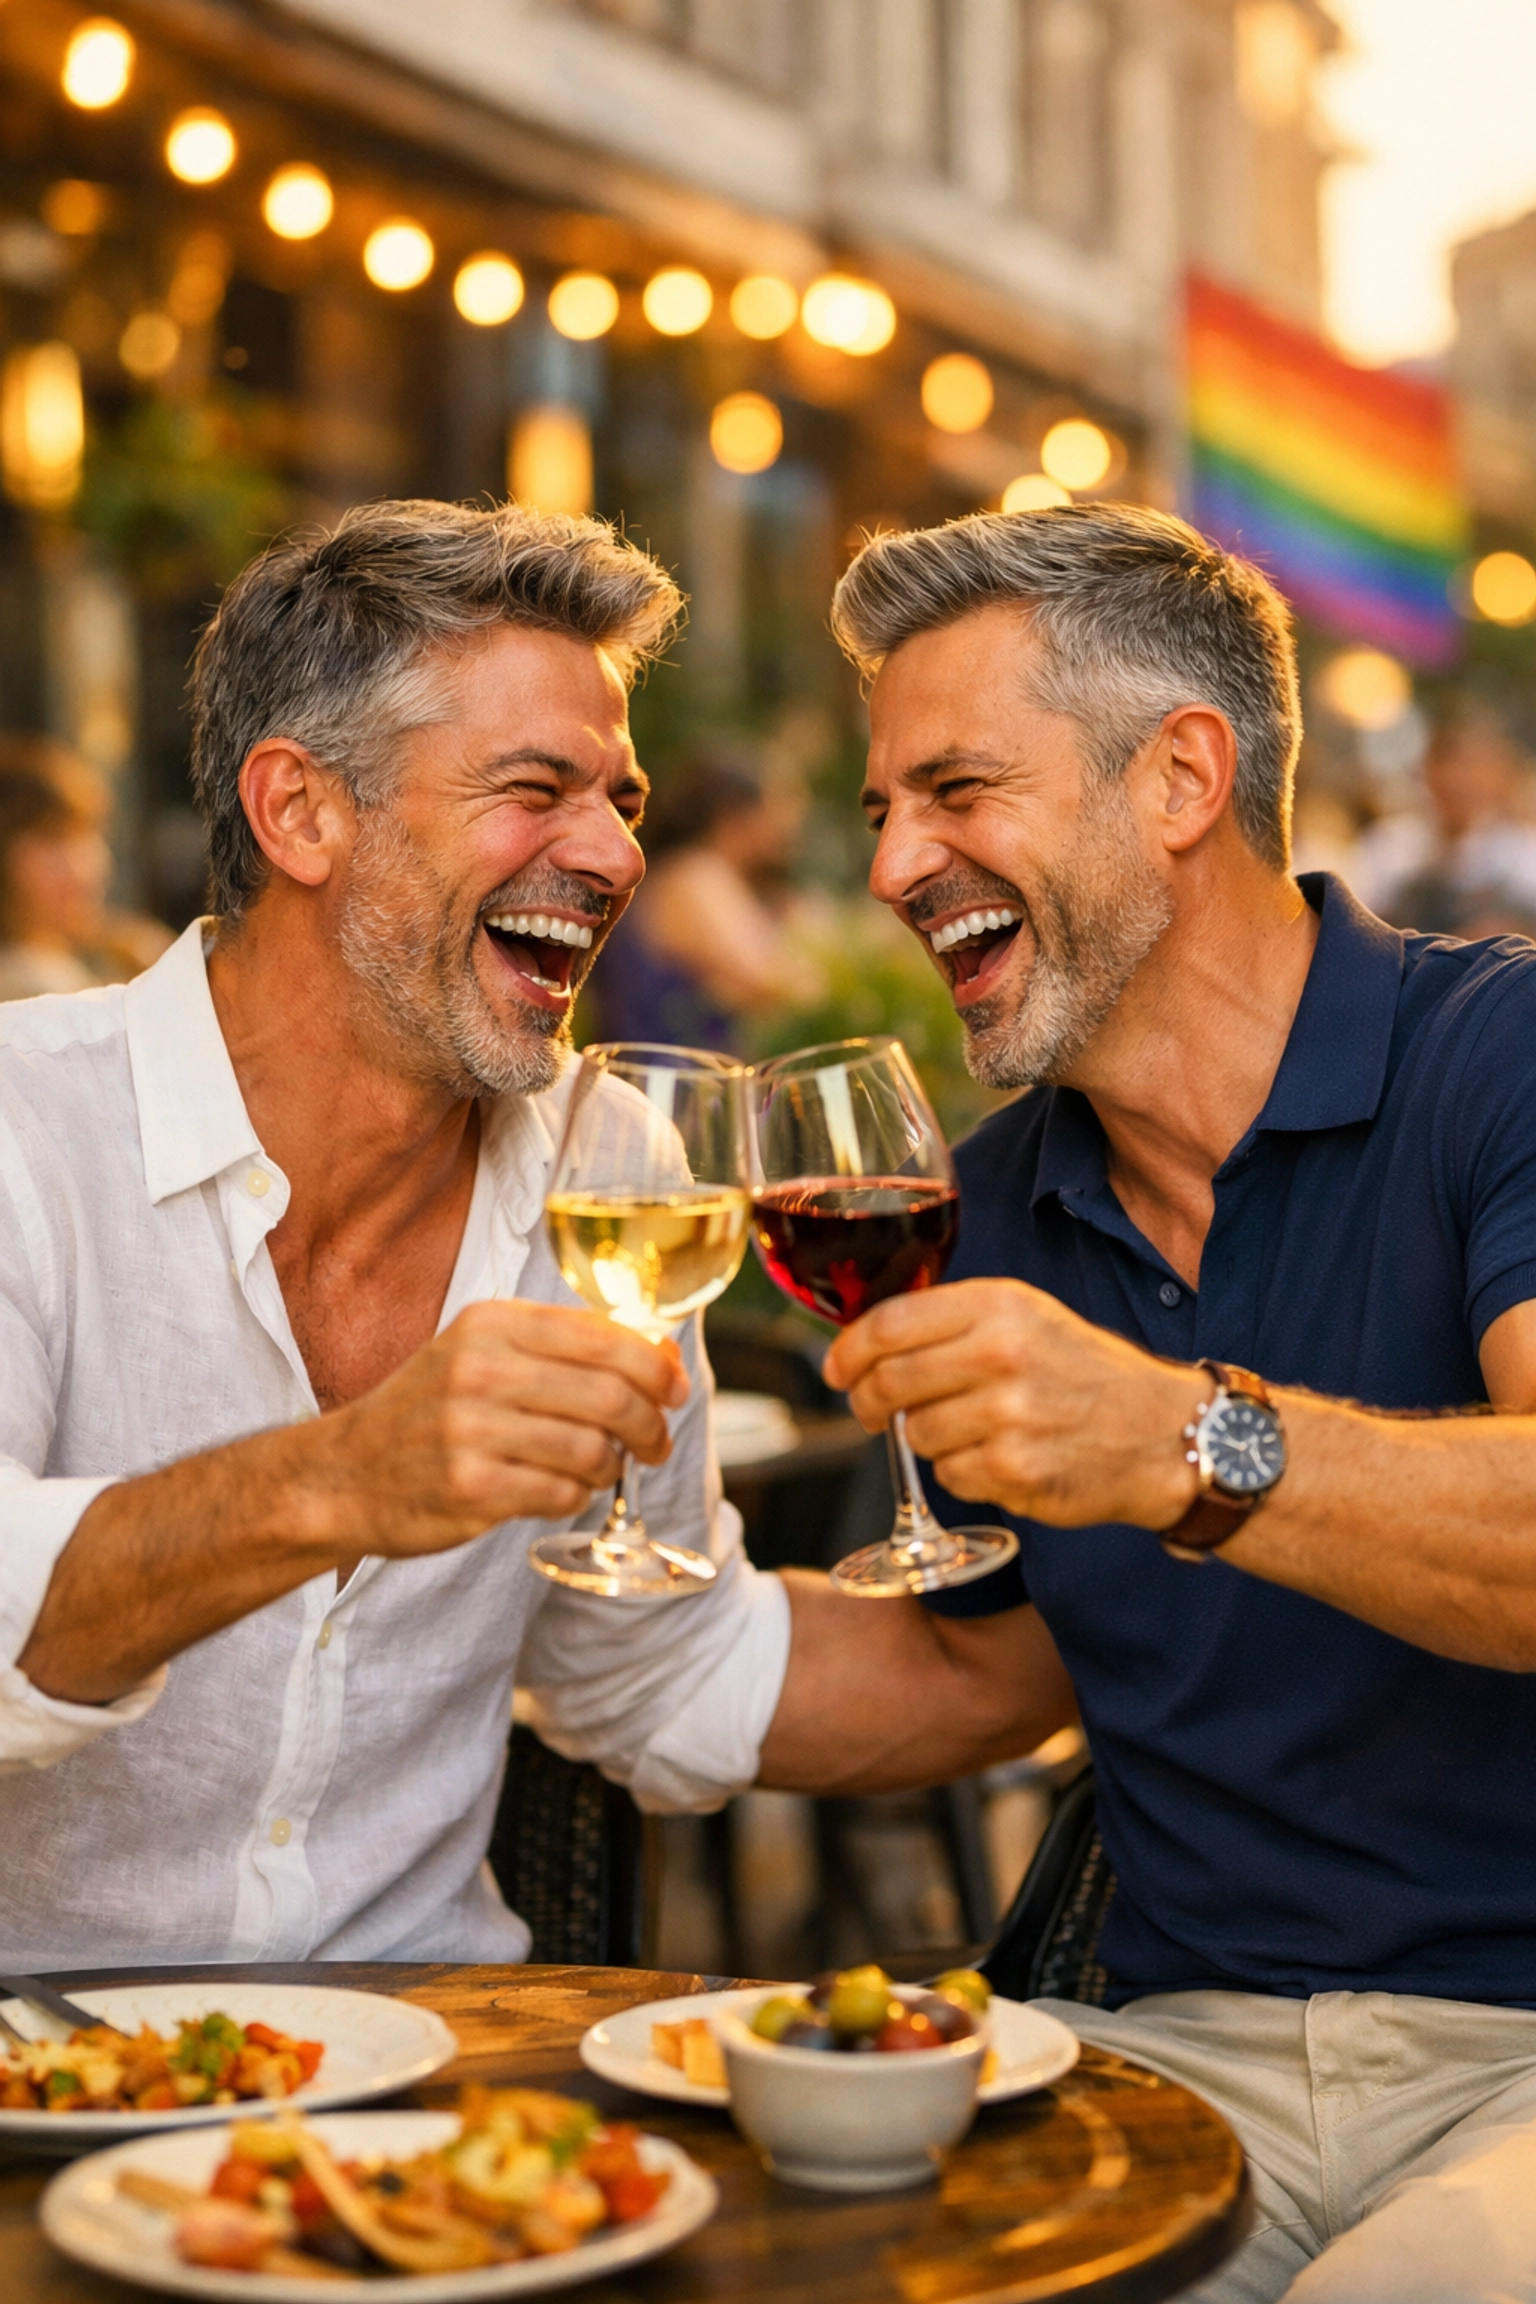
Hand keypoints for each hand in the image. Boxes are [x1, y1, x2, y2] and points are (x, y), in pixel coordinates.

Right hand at [305, 1300, 688, 1557]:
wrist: (342, 1474)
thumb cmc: (429, 1410)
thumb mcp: (484, 1351)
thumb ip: (567, 1347)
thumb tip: (662, 1355)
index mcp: (492, 1323)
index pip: (604, 1337)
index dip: (656, 1367)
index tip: (674, 1390)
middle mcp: (480, 1368)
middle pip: (609, 1395)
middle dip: (650, 1425)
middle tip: (656, 1443)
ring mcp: (471, 1429)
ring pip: (592, 1449)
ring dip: (612, 1467)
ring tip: (600, 1470)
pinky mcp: (470, 1489)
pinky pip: (562, 1494)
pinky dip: (576, 1497)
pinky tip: (561, 1491)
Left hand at [823, 1279, 1201, 1529]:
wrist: (1164, 1433)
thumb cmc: (1085, 1373)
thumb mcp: (1027, 1318)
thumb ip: (950, 1322)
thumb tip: (862, 1342)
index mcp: (999, 1305)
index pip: (888, 1324)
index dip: (848, 1351)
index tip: (837, 1368)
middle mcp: (1001, 1354)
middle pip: (887, 1382)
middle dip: (867, 1401)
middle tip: (871, 1410)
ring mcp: (1007, 1416)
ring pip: (913, 1434)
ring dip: (926, 1438)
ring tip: (973, 1429)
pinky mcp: (1014, 1472)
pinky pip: (948, 1476)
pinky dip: (962, 1472)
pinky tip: (1001, 1458)